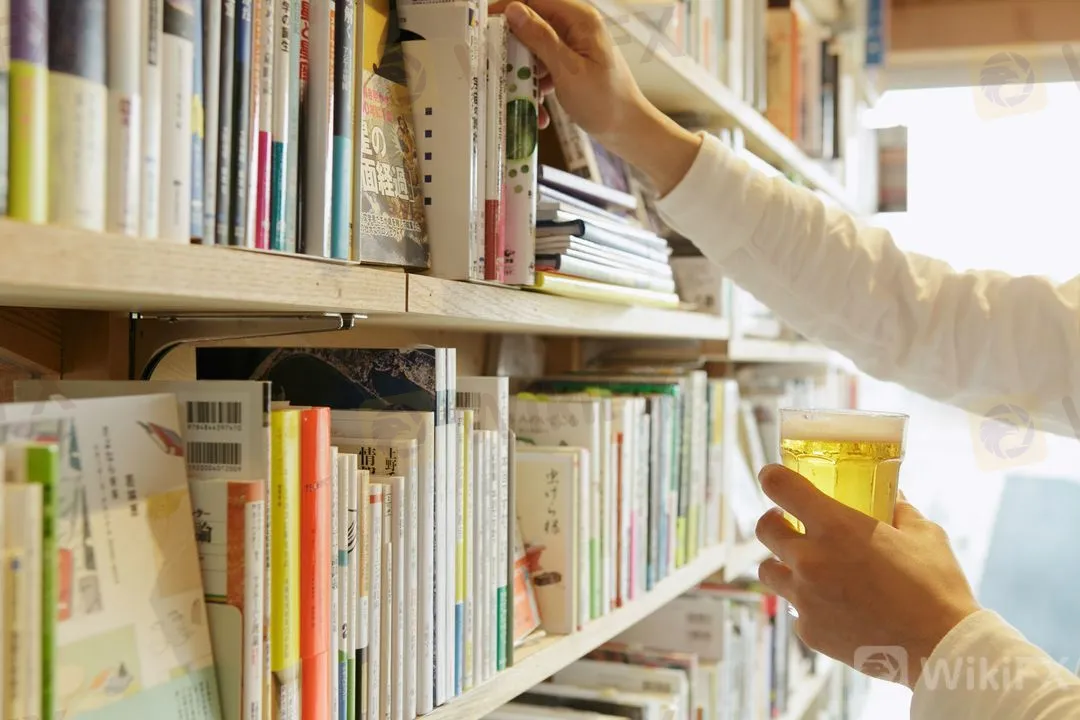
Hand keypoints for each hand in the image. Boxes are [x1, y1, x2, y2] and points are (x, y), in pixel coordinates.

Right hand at [496, 0, 701, 194]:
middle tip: (500, 70)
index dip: (507, 10)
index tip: (484, 26)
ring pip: (536, 50)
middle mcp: (576, 27)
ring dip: (526, 74)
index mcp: (580, 19)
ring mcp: (574, 47)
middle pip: (533, 26)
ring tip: (523, 97)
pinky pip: (545, 68)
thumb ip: (540, 38)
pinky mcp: (571, 65)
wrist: (628, 130)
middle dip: (516, 50)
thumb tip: (512, 10)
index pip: (535, 0)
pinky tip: (539, 110)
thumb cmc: (604, 101)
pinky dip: (538, 86)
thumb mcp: (567, 70)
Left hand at [754, 464, 980, 688]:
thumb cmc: (936, 587)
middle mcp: (810, 560)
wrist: (940, 650)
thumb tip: (891, 497)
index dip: (773, 478)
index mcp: (835, 526)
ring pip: (769, 571)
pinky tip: (836, 607)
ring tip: (808, 568)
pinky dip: (809, 604)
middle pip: (764, 530)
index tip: (773, 478)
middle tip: (790, 524)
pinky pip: (795, 609)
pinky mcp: (809, 630)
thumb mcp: (924, 533)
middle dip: (775, 522)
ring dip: (783, 564)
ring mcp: (805, 598)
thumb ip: (898, 510)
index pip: (780, 487)